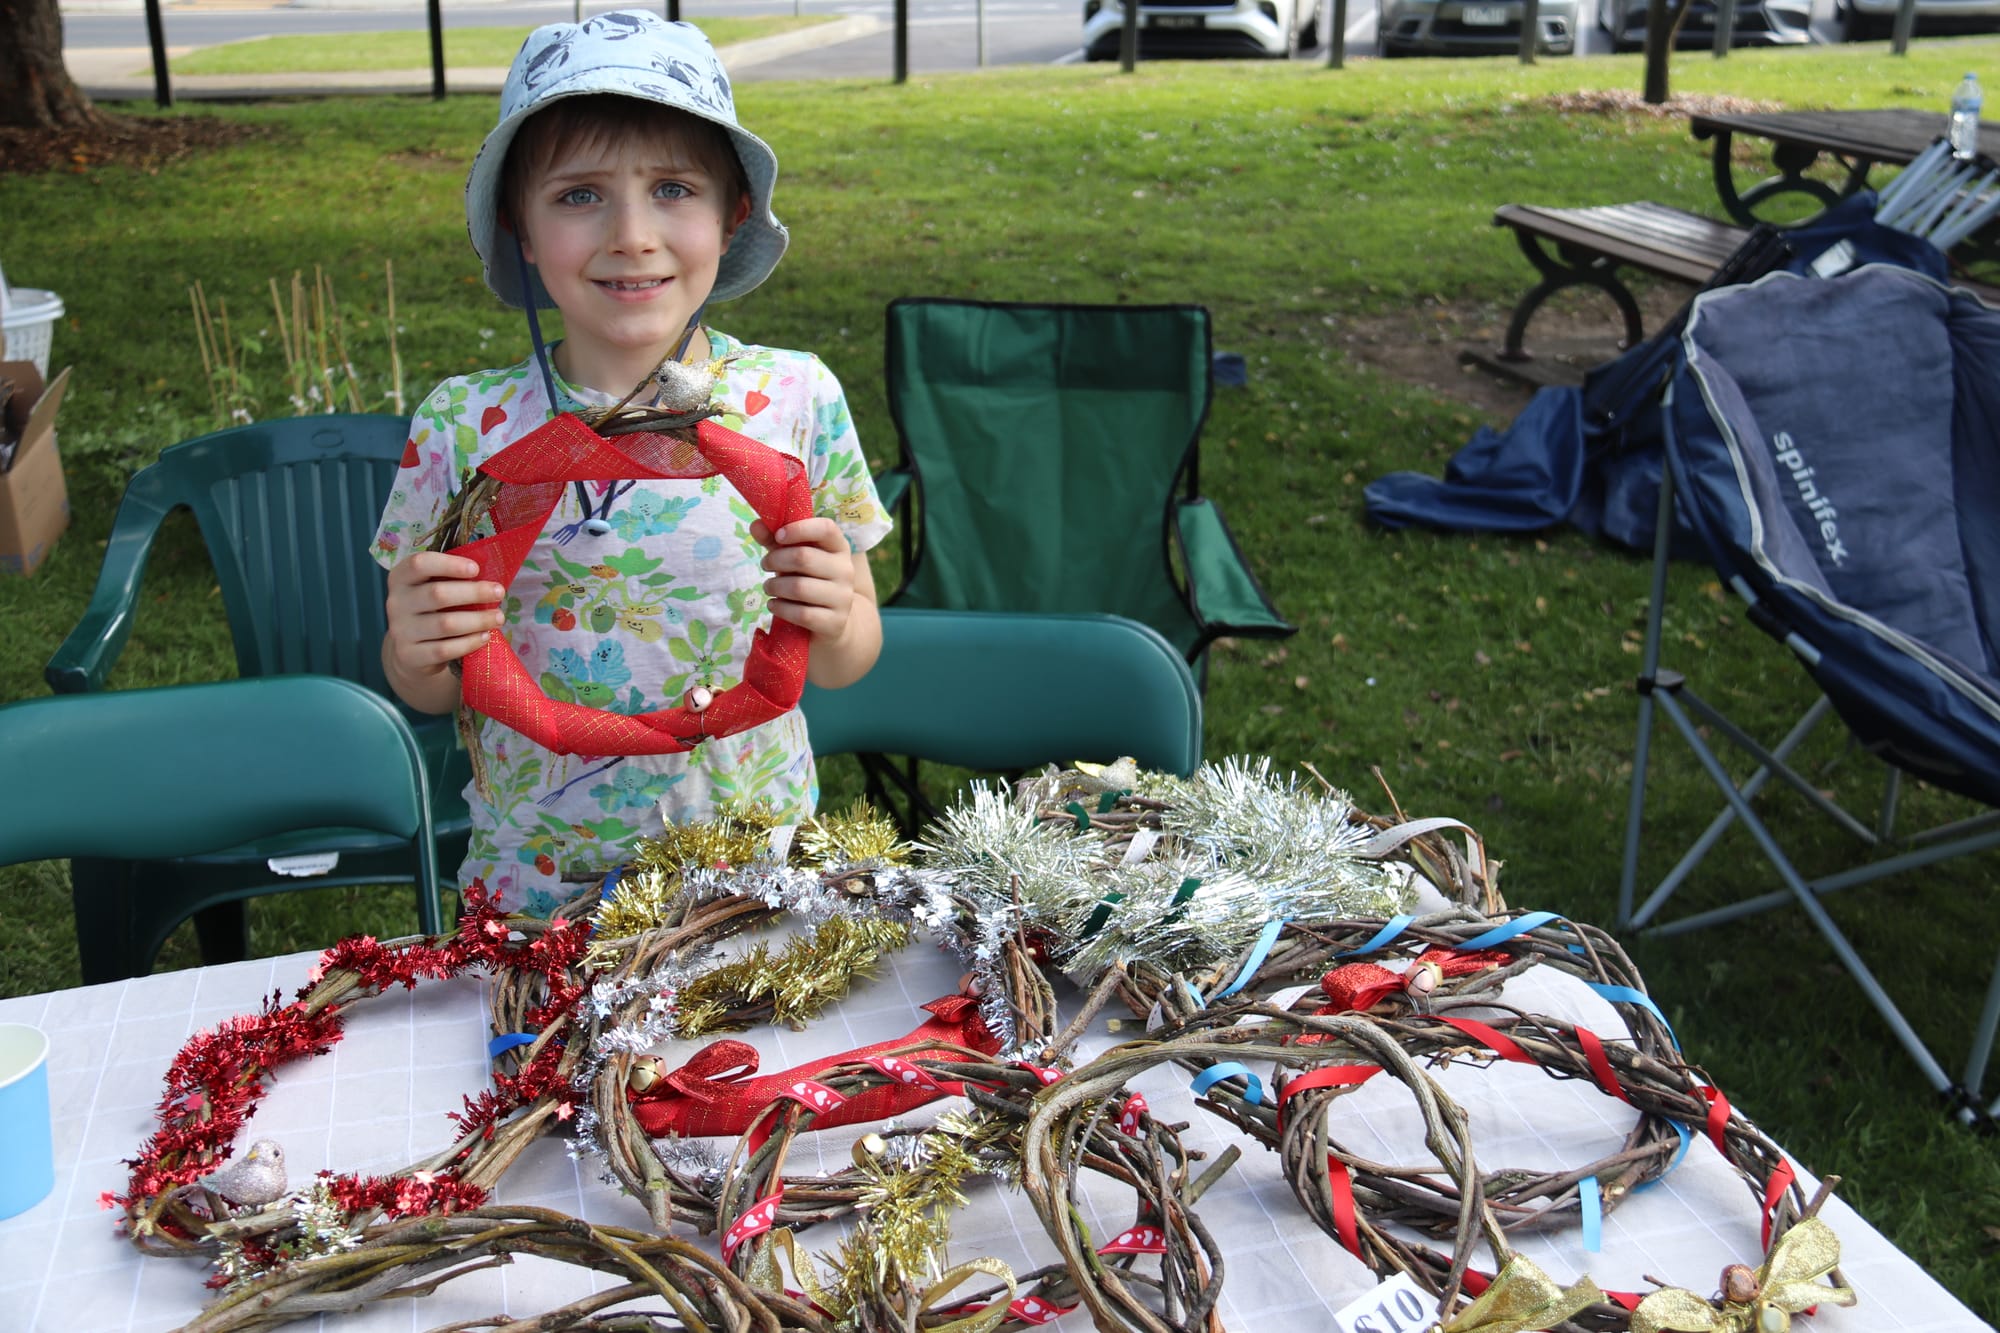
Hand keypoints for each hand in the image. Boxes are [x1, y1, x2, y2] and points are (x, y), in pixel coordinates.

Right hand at [383, 551, 506, 703]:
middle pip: (437, 594)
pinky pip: (445, 649)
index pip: (419, 564)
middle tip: (499, 593)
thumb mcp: (432, 587)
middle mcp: (395, 603)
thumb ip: (452, 578)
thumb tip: (490, 575)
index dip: (449, 565)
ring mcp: (401, 631)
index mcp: (400, 578)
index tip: (476, 569)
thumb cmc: (431, 610)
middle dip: (474, 592)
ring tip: (499, 617)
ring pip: (445, 624)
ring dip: (478, 620)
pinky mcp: (410, 655)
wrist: (410, 651)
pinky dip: (469, 642)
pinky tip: (485, 637)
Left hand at [750, 517, 859, 640]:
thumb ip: (775, 541)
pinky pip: (801, 614)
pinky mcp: (834, 622)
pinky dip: (780, 608)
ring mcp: (843, 598)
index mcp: (839, 548)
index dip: (799, 529)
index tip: (778, 536)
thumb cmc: (809, 580)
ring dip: (774, 586)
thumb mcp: (793, 558)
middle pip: (803, 557)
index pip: (826, 529)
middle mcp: (845, 571)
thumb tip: (756, 525)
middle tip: (765, 564)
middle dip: (775, 560)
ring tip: (769, 587)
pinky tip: (774, 605)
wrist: (831, 621)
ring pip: (799, 588)